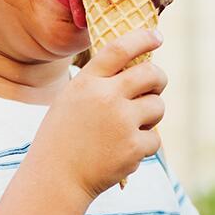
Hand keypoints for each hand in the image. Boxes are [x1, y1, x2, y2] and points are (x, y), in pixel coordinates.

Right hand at [31, 29, 166, 201]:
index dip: (142, 38)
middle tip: (154, 86)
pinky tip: (123, 152)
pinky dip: (144, 145)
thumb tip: (137, 71)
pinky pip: (155, 138)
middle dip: (158, 79)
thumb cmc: (61, 138)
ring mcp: (122, 122)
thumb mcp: (70, 100)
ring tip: (130, 128)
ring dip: (150, 115)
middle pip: (151, 75)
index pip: (120, 49)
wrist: (55, 178)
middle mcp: (106, 97)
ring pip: (158, 106)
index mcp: (86, 82)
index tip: (157, 36)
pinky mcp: (133, 147)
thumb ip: (98, 84)